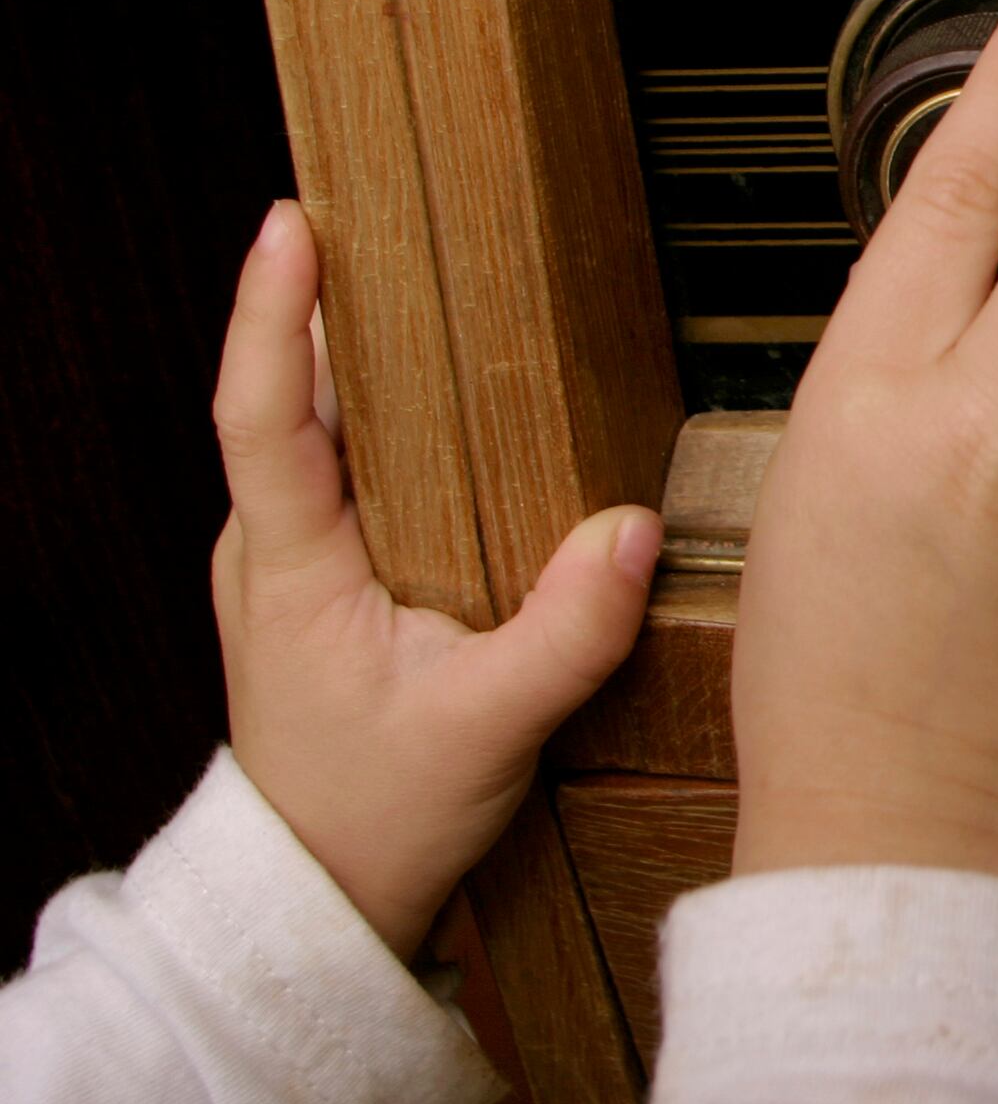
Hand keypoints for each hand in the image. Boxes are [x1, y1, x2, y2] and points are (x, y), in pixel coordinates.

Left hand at [211, 201, 660, 957]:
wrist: (320, 901)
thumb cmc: (377, 821)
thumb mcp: (487, 731)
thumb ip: (565, 632)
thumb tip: (630, 530)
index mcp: (288, 570)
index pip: (262, 415)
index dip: (274, 316)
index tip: (292, 227)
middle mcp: (271, 554)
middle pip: (287, 398)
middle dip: (328, 298)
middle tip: (381, 202)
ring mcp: (289, 569)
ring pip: (316, 435)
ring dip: (357, 355)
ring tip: (417, 270)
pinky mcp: (320, 588)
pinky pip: (345, 472)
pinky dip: (381, 415)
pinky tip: (442, 394)